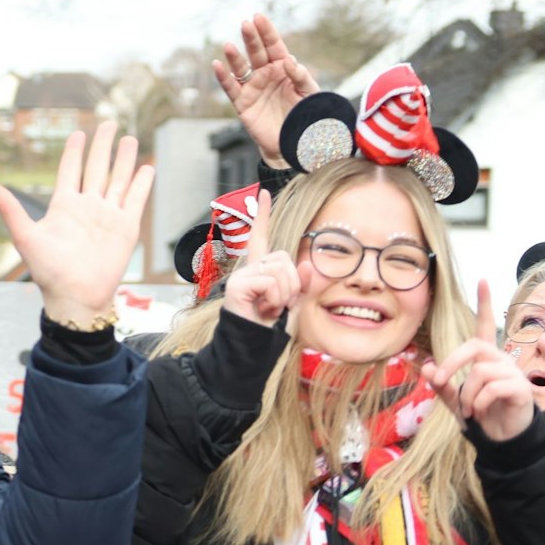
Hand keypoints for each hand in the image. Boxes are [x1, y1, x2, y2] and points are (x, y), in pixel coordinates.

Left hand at [0, 122, 153, 329]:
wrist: (76, 297)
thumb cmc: (48, 272)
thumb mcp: (25, 236)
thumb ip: (9, 208)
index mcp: (63, 206)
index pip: (70, 170)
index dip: (74, 152)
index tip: (78, 133)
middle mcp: (87, 207)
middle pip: (96, 168)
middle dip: (102, 146)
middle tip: (108, 124)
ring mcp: (108, 216)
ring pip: (118, 179)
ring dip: (124, 158)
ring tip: (128, 138)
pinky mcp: (126, 227)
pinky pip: (136, 199)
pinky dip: (141, 183)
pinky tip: (146, 167)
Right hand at [214, 14, 319, 164]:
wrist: (294, 142)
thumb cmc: (305, 116)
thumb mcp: (309, 94)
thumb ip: (301, 76)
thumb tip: (289, 61)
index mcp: (283, 68)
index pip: (273, 45)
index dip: (266, 31)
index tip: (258, 17)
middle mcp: (266, 74)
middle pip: (256, 52)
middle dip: (251, 38)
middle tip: (245, 24)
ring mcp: (253, 88)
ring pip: (241, 68)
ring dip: (234, 57)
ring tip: (228, 46)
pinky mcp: (242, 104)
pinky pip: (230, 88)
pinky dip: (223, 77)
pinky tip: (217, 65)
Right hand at [220, 188, 297, 324]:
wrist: (253, 349)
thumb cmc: (270, 329)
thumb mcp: (293, 303)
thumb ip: (301, 283)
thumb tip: (307, 265)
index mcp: (260, 271)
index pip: (261, 238)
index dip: (263, 216)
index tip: (264, 194)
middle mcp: (249, 270)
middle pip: (284, 258)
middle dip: (291, 284)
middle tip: (278, 304)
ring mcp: (242, 276)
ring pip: (280, 270)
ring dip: (284, 294)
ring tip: (271, 308)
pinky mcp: (238, 286)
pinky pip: (271, 282)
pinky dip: (275, 298)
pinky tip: (264, 309)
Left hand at [420, 283, 533, 441]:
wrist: (502, 441)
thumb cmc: (481, 416)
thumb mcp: (455, 401)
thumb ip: (441, 385)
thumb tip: (426, 366)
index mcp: (485, 359)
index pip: (484, 326)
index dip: (484, 304)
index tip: (482, 280)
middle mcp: (501, 361)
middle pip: (474, 347)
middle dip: (451, 363)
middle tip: (437, 382)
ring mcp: (513, 374)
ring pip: (480, 372)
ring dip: (466, 394)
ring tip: (468, 410)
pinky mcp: (521, 389)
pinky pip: (493, 388)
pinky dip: (479, 403)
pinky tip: (480, 412)